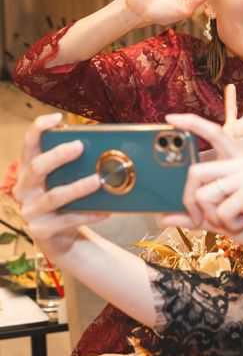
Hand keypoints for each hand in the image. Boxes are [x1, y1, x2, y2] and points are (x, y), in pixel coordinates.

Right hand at [13, 114, 107, 259]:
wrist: (61, 238)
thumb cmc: (67, 201)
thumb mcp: (65, 179)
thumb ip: (75, 163)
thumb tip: (104, 143)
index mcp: (29, 172)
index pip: (29, 145)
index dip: (39, 129)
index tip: (57, 117)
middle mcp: (24, 190)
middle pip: (37, 167)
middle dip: (58, 155)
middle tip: (79, 146)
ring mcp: (31, 211)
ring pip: (54, 196)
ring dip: (77, 187)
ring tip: (98, 180)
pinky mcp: (42, 230)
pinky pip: (68, 220)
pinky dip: (88, 214)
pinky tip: (106, 210)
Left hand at [161, 114, 242, 260]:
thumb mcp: (221, 220)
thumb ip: (196, 216)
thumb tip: (165, 217)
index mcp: (237, 163)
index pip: (214, 135)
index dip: (192, 124)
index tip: (170, 117)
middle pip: (195, 172)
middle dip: (190, 203)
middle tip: (204, 219)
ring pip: (204, 194)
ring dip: (215, 217)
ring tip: (239, 218)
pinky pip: (221, 210)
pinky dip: (229, 224)